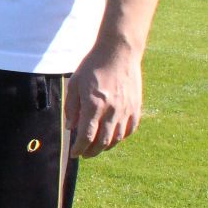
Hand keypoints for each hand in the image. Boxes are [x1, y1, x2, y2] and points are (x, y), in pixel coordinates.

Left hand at [66, 42, 142, 157]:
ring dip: (106, 146)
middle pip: (102, 141)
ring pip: (117, 138)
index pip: (86, 136)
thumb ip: (72, 108)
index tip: (74, 153)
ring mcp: (126, 109)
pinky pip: (130, 129)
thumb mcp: (75, 84)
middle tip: (84, 154)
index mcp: (94, 105)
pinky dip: (121, 137)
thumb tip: (71, 127)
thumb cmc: (93, 67)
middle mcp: (112, 110)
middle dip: (91, 151)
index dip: (79, 148)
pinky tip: (113, 137)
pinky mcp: (136, 107)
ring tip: (97, 147)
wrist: (118, 53)